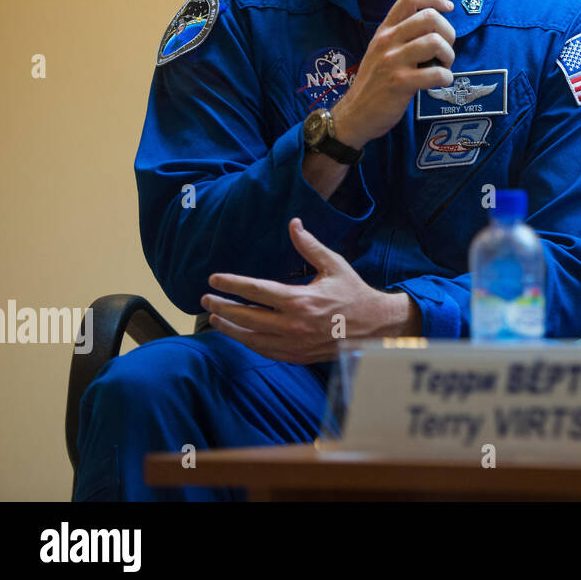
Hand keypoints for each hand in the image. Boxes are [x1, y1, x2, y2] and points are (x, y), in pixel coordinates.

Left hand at [201, 218, 419, 363]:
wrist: (374, 326)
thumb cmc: (354, 293)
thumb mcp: (334, 265)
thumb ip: (309, 246)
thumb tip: (294, 224)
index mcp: (299, 300)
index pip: (255, 291)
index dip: (231, 284)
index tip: (213, 279)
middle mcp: (292, 325)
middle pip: (245, 316)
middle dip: (222, 306)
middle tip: (206, 298)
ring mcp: (293, 344)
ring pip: (250, 338)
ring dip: (229, 327)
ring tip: (214, 317)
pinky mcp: (296, 355)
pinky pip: (264, 351)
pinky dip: (248, 342)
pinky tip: (239, 334)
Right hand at [333, 0, 455, 147]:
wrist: (355, 113)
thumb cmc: (375, 82)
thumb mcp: (380, 50)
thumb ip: (401, 35)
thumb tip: (434, 23)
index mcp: (385, 30)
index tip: (447, 7)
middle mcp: (387, 41)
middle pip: (429, 17)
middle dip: (448, 32)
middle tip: (445, 50)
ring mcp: (393, 61)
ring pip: (435, 42)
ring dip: (449, 55)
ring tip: (443, 66)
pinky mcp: (400, 83)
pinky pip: (436, 73)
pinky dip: (446, 78)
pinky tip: (440, 82)